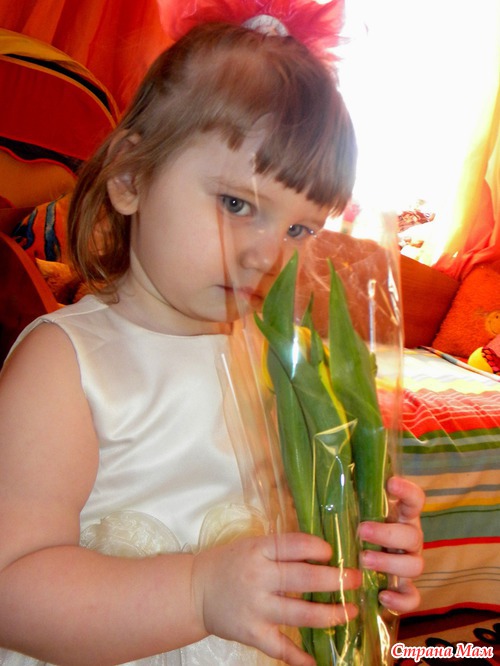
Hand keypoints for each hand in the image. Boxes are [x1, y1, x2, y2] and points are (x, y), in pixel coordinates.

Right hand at [191, 532, 360, 665]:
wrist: (195, 590)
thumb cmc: (229, 563)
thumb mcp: (252, 546)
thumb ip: (282, 549)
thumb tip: (321, 552)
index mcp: (258, 551)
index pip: (294, 545)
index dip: (317, 548)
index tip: (332, 552)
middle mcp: (258, 577)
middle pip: (303, 578)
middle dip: (335, 579)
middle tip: (357, 580)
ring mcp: (255, 607)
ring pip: (299, 613)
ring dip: (329, 614)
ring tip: (350, 612)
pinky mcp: (251, 633)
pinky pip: (279, 647)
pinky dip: (299, 657)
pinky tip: (318, 661)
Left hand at [358, 476, 424, 614]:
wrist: (355, 566)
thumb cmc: (353, 530)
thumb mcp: (349, 512)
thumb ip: (346, 497)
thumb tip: (324, 475)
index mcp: (400, 516)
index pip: (415, 500)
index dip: (407, 491)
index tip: (390, 483)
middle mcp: (409, 539)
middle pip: (412, 535)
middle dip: (388, 533)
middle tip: (362, 530)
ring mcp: (408, 564)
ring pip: (415, 565)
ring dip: (389, 563)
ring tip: (364, 560)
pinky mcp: (404, 590)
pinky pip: (413, 598)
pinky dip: (401, 600)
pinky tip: (382, 596)